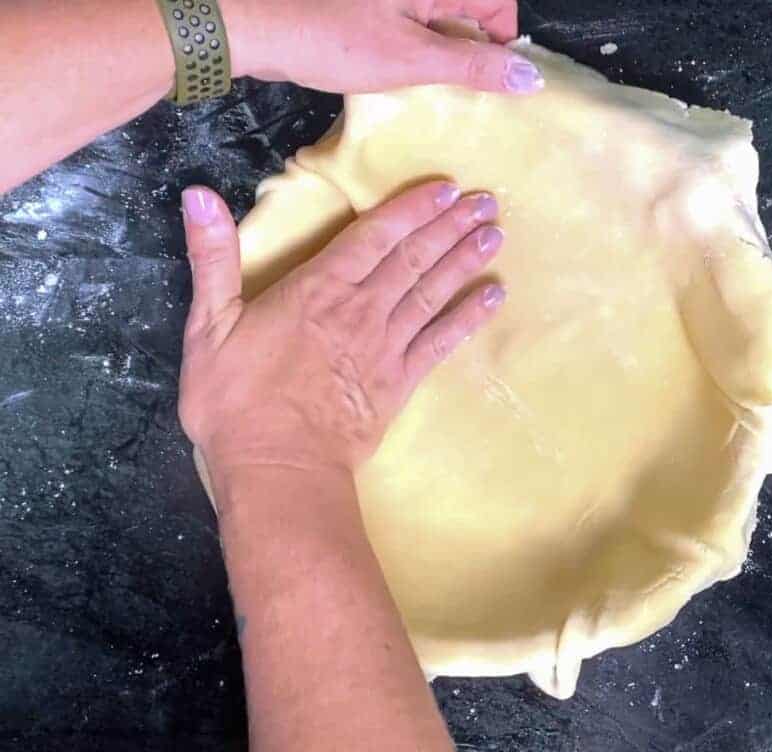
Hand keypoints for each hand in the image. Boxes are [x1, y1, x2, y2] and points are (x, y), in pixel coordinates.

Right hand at [177, 181, 505, 472]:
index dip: (412, 208)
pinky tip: (494, 295)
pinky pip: (442, 341)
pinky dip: (469, 316)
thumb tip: (200, 193)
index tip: (445, 188)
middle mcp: (361, 309)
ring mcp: (387, 346)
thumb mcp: (208, 326)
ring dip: (465, 260)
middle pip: (413, 257)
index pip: (374, 235)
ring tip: (495, 232)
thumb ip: (213, 258)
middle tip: (486, 200)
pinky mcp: (401, 382)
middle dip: (450, 225)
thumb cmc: (237, 402)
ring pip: (433, 291)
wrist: (279, 469)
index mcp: (318, 289)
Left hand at [229, 0, 543, 94]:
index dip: (500, 44)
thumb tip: (530, 77)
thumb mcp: (412, 59)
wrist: (258, 25)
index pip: (498, 4)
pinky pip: (412, 24)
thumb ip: (473, 66)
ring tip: (416, 81)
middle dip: (466, 50)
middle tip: (446, 86)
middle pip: (470, 12)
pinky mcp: (373, 5)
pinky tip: (394, 71)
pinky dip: (412, 49)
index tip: (485, 82)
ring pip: (440, 21)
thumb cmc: (332, 39)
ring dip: (437, 54)